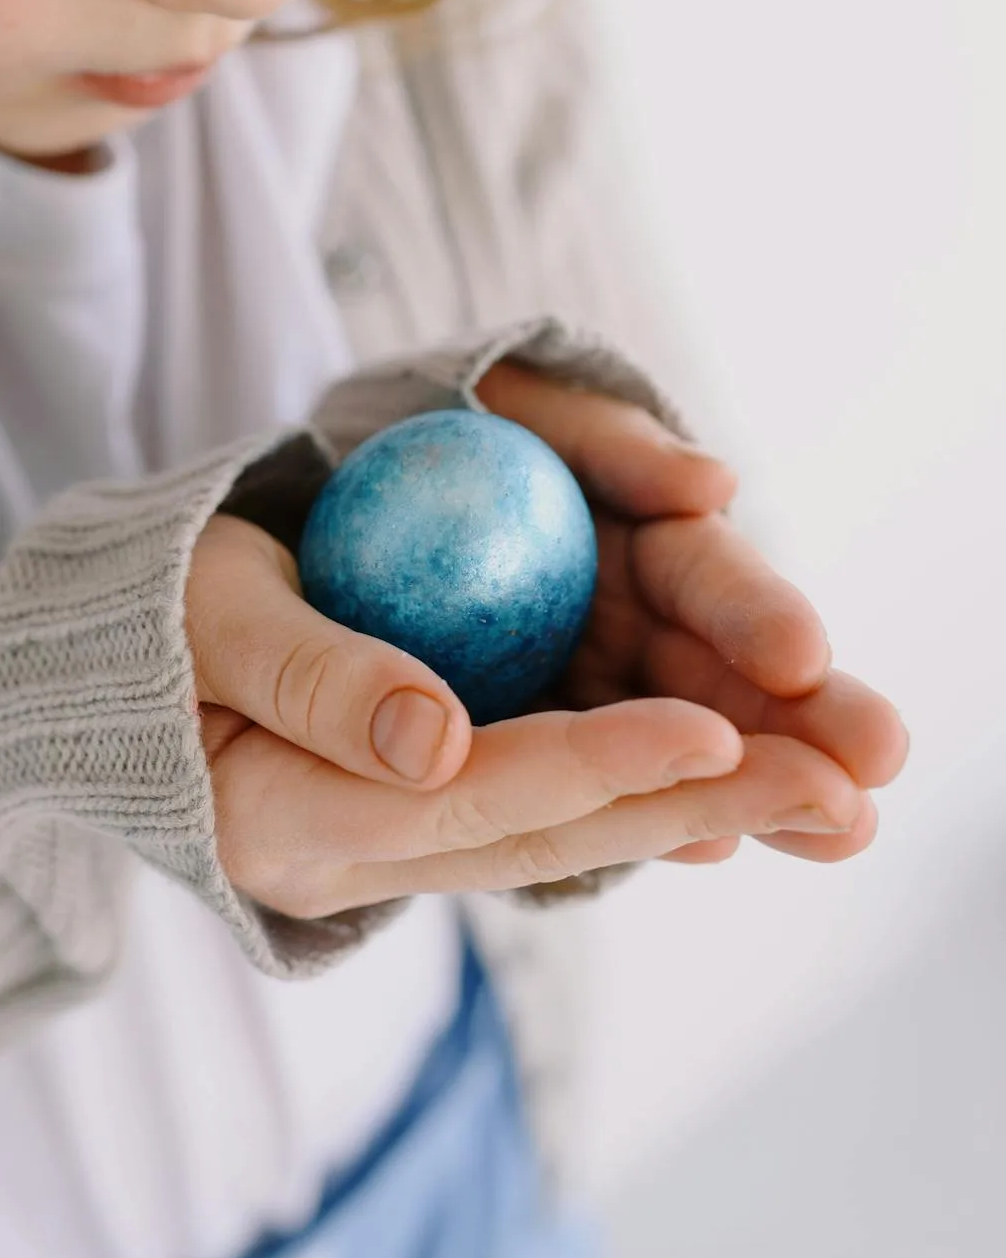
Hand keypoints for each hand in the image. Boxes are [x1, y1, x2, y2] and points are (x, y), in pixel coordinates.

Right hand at [185, 479, 894, 919]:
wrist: (102, 681)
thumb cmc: (140, 623)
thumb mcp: (206, 616)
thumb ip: (312, 679)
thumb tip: (432, 741)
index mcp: (291, 820)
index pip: (473, 793)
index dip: (595, 763)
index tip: (715, 736)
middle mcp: (357, 857)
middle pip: (549, 833)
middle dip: (699, 808)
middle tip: (837, 791)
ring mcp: (397, 845)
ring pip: (569, 832)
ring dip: (701, 813)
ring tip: (826, 799)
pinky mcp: (427, 813)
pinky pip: (550, 814)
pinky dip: (644, 798)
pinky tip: (735, 793)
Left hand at [477, 358, 909, 868]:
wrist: (380, 493)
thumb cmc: (479, 425)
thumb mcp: (538, 413)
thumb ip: (617, 446)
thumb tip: (712, 486)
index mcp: (653, 541)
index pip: (708, 578)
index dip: (755, 612)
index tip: (800, 654)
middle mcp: (644, 623)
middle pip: (726, 678)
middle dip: (805, 718)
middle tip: (877, 758)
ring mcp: (602, 689)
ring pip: (681, 744)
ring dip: (756, 783)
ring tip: (842, 828)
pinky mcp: (547, 738)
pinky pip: (596, 782)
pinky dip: (654, 812)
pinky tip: (707, 844)